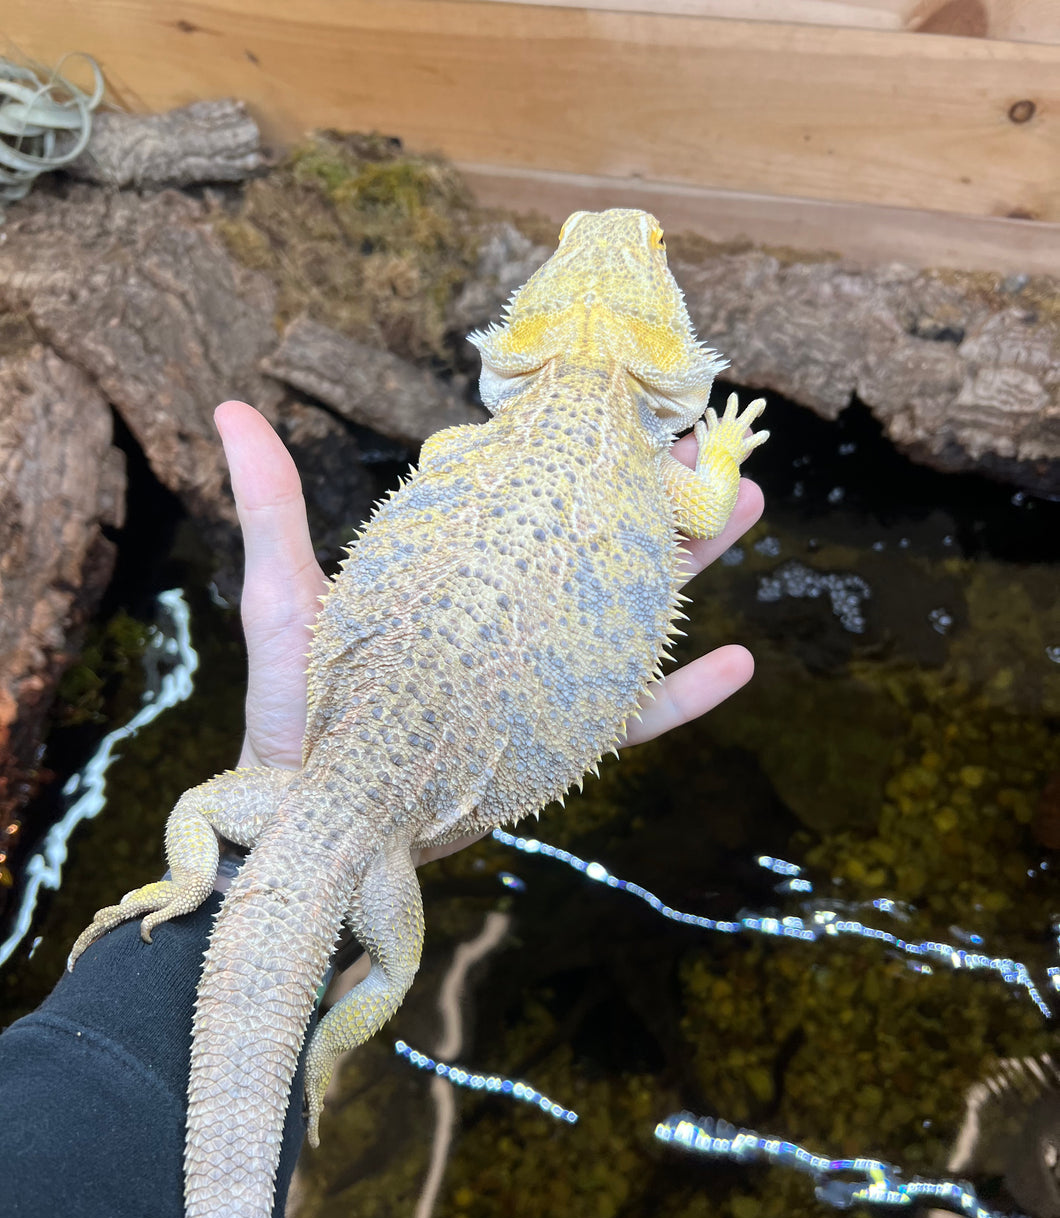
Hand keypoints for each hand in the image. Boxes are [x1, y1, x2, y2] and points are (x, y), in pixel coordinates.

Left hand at [215, 401, 763, 858]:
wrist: (313, 816)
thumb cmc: (296, 705)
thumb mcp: (287, 598)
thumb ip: (274, 509)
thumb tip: (229, 403)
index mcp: (463, 574)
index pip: (533, 499)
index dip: (581, 451)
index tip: (621, 402)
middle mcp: (512, 618)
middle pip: (601, 543)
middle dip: (658, 490)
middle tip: (707, 441)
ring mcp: (540, 678)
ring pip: (633, 612)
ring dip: (692, 563)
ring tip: (743, 508)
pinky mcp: (554, 742)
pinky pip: (632, 717)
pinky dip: (686, 697)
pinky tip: (740, 662)